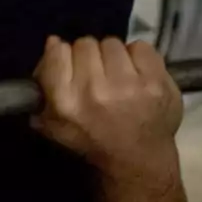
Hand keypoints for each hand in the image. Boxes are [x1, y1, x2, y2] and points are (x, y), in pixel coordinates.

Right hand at [31, 36, 181, 179]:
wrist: (136, 158)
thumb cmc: (90, 141)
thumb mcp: (52, 124)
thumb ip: (44, 85)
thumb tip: (51, 42)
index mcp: (66, 102)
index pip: (58, 52)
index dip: (62, 54)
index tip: (68, 63)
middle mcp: (95, 90)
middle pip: (85, 44)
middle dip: (88, 55)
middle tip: (95, 71)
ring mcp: (128, 85)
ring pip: (112, 43)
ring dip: (112, 55)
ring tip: (117, 73)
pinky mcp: (156, 81)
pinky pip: (141, 47)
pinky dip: (137, 56)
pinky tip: (136, 72)